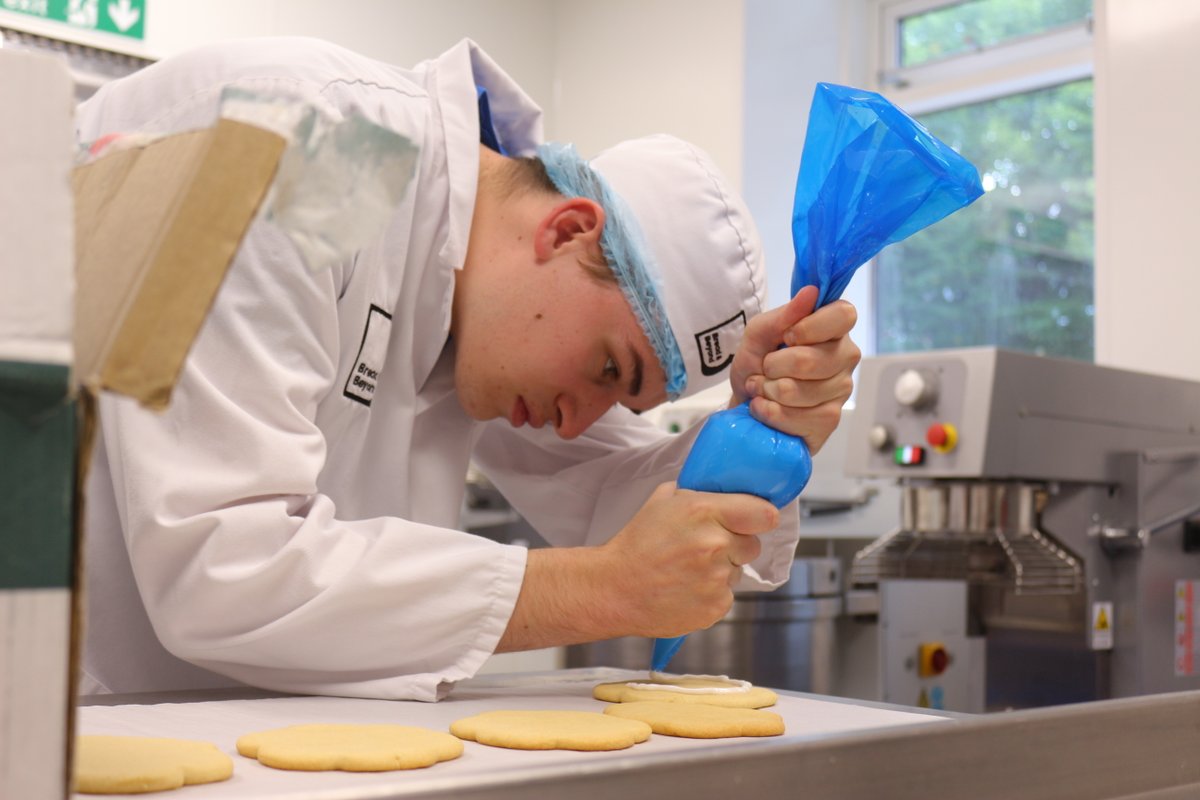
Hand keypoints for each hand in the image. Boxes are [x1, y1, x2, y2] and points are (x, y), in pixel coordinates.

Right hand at [496, 482, 778, 650]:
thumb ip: (696, 493)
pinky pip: (726, 596)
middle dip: (735, 544)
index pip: (763, 514)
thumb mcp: (662, 501)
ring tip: (688, 570)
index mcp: (704, 511)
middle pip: (753, 544)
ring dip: (721, 570)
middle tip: (706, 547)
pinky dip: (711, 594)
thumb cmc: (636, 543)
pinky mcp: (715, 607)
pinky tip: (686, 588)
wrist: (614, 588)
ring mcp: (717, 579)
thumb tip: (722, 491)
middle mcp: (715, 544)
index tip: (756, 520)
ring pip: (738, 571)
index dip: (761, 517)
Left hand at [728, 285, 859, 453]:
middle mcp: (845, 357)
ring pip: (799, 392)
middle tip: (766, 368)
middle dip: (773, 366)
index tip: (787, 337)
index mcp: (834, 328)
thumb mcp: (758, 333)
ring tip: (764, 388)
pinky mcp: (830, 420)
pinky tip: (767, 408)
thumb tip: (811, 292)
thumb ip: (782, 315)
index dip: (809, 327)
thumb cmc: (757, 362)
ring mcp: (841, 390)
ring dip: (767, 391)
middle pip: (811, 360)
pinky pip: (796, 418)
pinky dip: (770, 413)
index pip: (844, 316)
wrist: (746, 401)